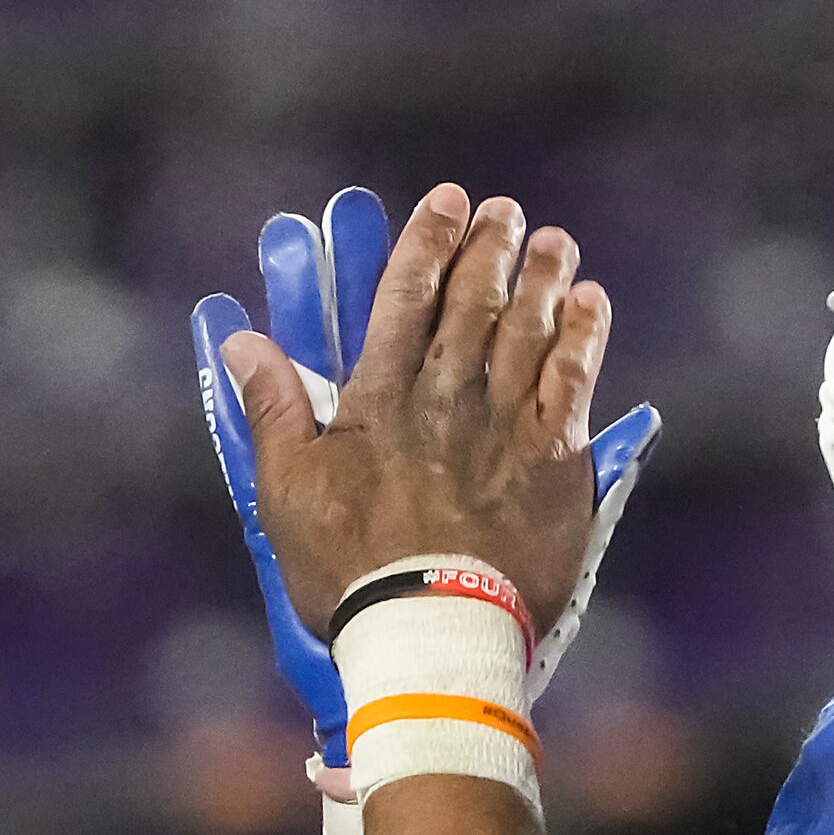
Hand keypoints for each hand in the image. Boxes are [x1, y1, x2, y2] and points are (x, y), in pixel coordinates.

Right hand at [193, 189, 660, 770]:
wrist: (431, 631)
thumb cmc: (350, 571)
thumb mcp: (287, 493)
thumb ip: (271, 411)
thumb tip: (241, 341)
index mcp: (381, 399)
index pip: (406, 298)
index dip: (427, 243)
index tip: (446, 202)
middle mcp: (447, 396)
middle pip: (474, 303)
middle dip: (491, 249)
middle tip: (505, 212)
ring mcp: (506, 425)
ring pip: (529, 330)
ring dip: (542, 279)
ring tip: (552, 242)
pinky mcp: (554, 462)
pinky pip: (575, 382)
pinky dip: (584, 337)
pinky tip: (591, 304)